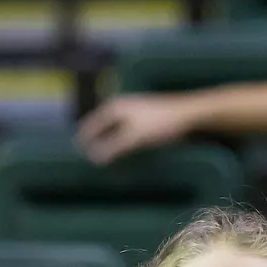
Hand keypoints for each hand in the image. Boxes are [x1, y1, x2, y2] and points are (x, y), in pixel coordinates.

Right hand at [76, 94, 197, 164]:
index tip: (76, 153)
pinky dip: (122, 143)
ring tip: (103, 158)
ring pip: (115, 129)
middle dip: (95, 141)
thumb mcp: (132, 138)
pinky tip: (125, 152)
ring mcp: (135, 113)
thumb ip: (112, 147)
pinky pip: (127, 133)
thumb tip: (92, 159)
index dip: (84, 140)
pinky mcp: (147, 121)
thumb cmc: (159, 124)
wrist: (190, 116)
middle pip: (102, 126)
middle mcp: (122, 108)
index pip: (91, 125)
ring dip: (109, 143)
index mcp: (114, 108)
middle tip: (87, 157)